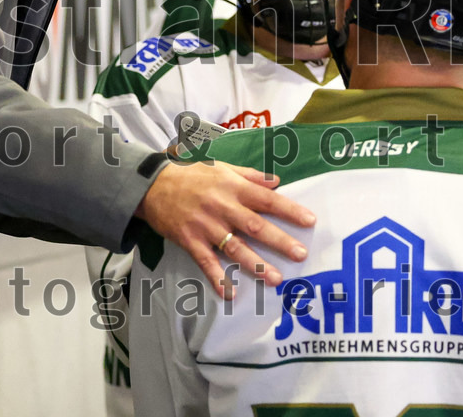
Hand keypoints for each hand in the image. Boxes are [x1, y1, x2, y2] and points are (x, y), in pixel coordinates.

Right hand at [135, 161, 314, 298]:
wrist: (153, 184)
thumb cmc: (191, 174)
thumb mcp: (222, 167)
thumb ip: (250, 175)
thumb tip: (277, 181)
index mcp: (233, 187)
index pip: (267, 199)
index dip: (289, 210)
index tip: (310, 221)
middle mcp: (223, 207)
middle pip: (255, 226)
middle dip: (279, 241)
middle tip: (301, 254)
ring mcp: (206, 226)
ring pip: (235, 248)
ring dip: (256, 265)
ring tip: (275, 279)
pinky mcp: (190, 240)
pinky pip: (206, 262)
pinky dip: (217, 279)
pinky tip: (230, 294)